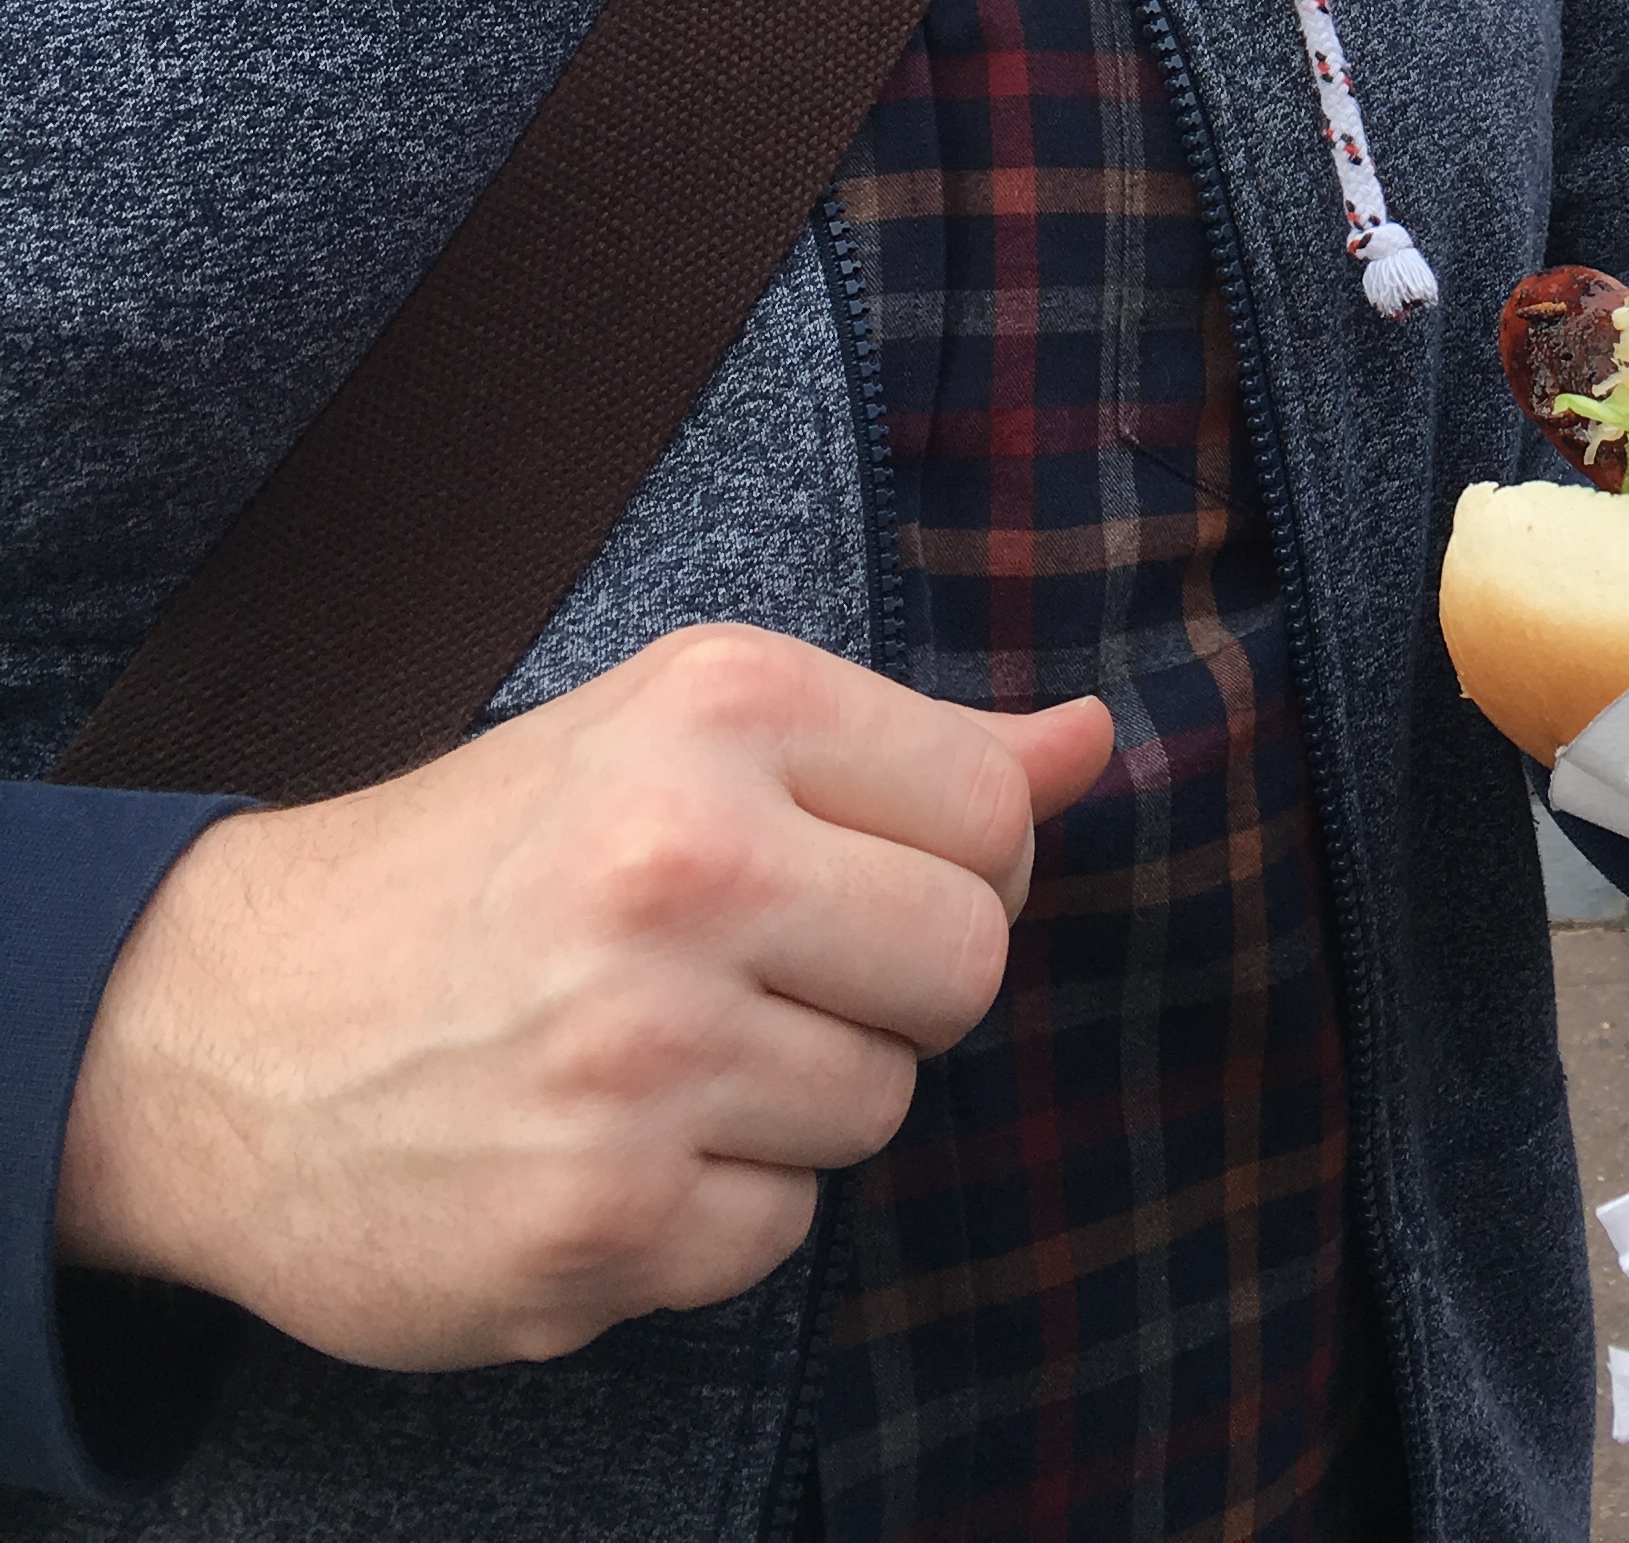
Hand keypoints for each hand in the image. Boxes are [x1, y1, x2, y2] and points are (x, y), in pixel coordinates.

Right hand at [57, 624, 1112, 1366]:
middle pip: (970, 965)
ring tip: (650, 1051)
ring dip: (791, 1102)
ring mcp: (642, 1055)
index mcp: (721, 708)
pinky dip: (709, 1209)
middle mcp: (687, 866)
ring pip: (880, 1107)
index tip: (844, 871)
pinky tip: (599, 1146)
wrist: (217, 1029)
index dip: (946, 860)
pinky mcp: (601, 1223)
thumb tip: (1101, 740)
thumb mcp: (680, 737)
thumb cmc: (482, 863)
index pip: (999, 812)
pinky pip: (780, 1230)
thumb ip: (907, 749)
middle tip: (756, 974)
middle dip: (889, 988)